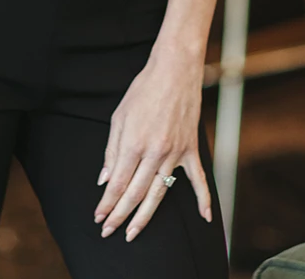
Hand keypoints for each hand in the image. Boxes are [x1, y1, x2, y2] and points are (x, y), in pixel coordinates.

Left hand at [93, 50, 211, 240]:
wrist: (174, 70)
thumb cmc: (143, 90)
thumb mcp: (119, 116)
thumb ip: (112, 150)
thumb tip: (104, 179)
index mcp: (133, 143)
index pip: (117, 183)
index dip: (107, 203)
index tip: (99, 217)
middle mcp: (154, 152)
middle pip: (135, 193)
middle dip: (120, 215)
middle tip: (109, 232)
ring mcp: (175, 153)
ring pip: (159, 193)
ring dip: (145, 216)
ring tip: (133, 233)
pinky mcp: (190, 149)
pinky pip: (198, 179)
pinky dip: (203, 199)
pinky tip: (205, 219)